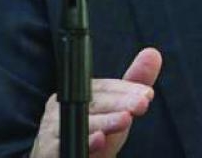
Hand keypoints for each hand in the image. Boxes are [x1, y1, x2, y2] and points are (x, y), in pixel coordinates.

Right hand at [30, 47, 162, 157]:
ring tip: (125, 118)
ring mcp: (52, 128)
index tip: (148, 94)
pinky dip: (84, 141)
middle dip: (120, 102)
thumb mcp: (117, 110)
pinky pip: (65, 145)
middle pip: (93, 102)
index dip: (126, 89)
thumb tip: (153, 53)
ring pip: (80, 122)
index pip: (104, 87)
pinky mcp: (48, 149)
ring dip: (104, 120)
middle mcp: (62, 107)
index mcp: (78, 94)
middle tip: (142, 104)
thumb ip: (133, 85)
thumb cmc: (93, 133)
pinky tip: (99, 139)